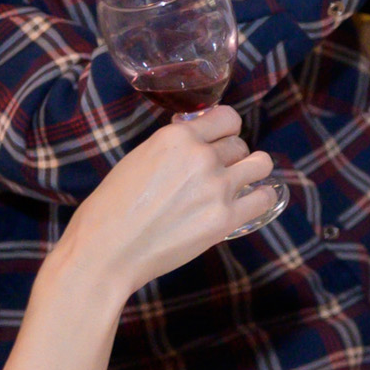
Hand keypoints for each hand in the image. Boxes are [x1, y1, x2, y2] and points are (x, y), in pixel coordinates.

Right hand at [63, 108, 280, 290]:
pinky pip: (264, 198)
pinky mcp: (225, 219)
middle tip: (217, 173)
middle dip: (231, 157)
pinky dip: (261, 197)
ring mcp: (217, 188)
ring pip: (260, 165)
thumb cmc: (112, 209)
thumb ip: (173, 148)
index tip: (222, 139)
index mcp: (176, 137)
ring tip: (242, 182)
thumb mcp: (138, 159)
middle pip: (239, 145)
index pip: (227, 118)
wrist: (106, 252)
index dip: (225, 129)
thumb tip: (197, 139)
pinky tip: (253, 200)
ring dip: (252, 171)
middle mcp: (201, 157)